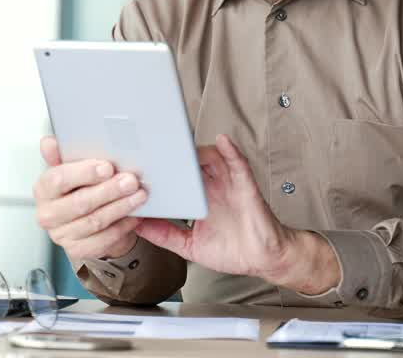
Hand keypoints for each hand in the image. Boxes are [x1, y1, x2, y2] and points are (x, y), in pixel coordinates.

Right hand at [33, 136, 147, 260]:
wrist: (88, 219)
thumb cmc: (79, 189)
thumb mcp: (73, 168)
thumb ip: (62, 154)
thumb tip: (48, 142)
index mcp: (44, 189)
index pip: (58, 179)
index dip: (84, 172)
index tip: (107, 167)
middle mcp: (48, 214)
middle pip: (80, 202)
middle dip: (109, 190)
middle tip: (130, 180)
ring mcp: (62, 234)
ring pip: (95, 221)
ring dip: (120, 207)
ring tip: (138, 195)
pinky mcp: (78, 250)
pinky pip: (103, 239)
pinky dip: (122, 226)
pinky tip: (134, 215)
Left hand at [135, 135, 340, 294]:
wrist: (263, 259)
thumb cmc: (233, 250)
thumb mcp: (189, 245)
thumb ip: (165, 235)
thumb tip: (138, 227)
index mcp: (198, 198)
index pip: (176, 176)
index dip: (160, 168)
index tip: (140, 164)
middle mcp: (212, 187)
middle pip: (190, 162)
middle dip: (174, 154)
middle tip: (155, 148)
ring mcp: (229, 184)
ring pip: (211, 157)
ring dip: (197, 149)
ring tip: (181, 143)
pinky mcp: (245, 185)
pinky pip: (238, 163)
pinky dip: (230, 151)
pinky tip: (222, 142)